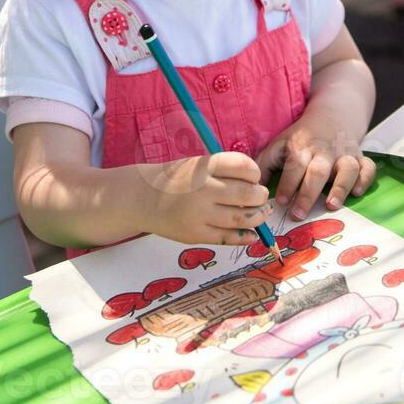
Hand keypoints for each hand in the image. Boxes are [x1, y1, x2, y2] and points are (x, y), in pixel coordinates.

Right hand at [145, 152, 272, 244]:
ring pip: (242, 218)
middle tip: (260, 197)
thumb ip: (223, 172)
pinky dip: (245, 236)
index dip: (254, 173)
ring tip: (260, 213)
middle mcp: (203, 189)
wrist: (142, 199)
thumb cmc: (176, 180)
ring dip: (258, 216)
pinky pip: (228, 237)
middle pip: (247, 194)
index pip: (243, 165)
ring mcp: (199, 214)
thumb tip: (256, 187)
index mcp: (204, 166)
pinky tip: (251, 233)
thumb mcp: (196, 165)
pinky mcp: (196, 234)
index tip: (254, 177)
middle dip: (260, 196)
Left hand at [259, 113, 375, 220]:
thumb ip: (265, 163)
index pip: (294, 165)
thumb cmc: (302, 136)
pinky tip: (357, 192)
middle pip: (318, 171)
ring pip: (346, 168)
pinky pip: (367, 167)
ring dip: (340, 187)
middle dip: (308, 193)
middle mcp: (324, 151)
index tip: (279, 201)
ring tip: (331, 205)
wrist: (333, 114)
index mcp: (301, 147)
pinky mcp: (360, 157)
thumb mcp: (280, 143)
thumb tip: (251, 186)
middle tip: (298, 214)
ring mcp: (344, 153)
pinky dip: (365, 179)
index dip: (287, 183)